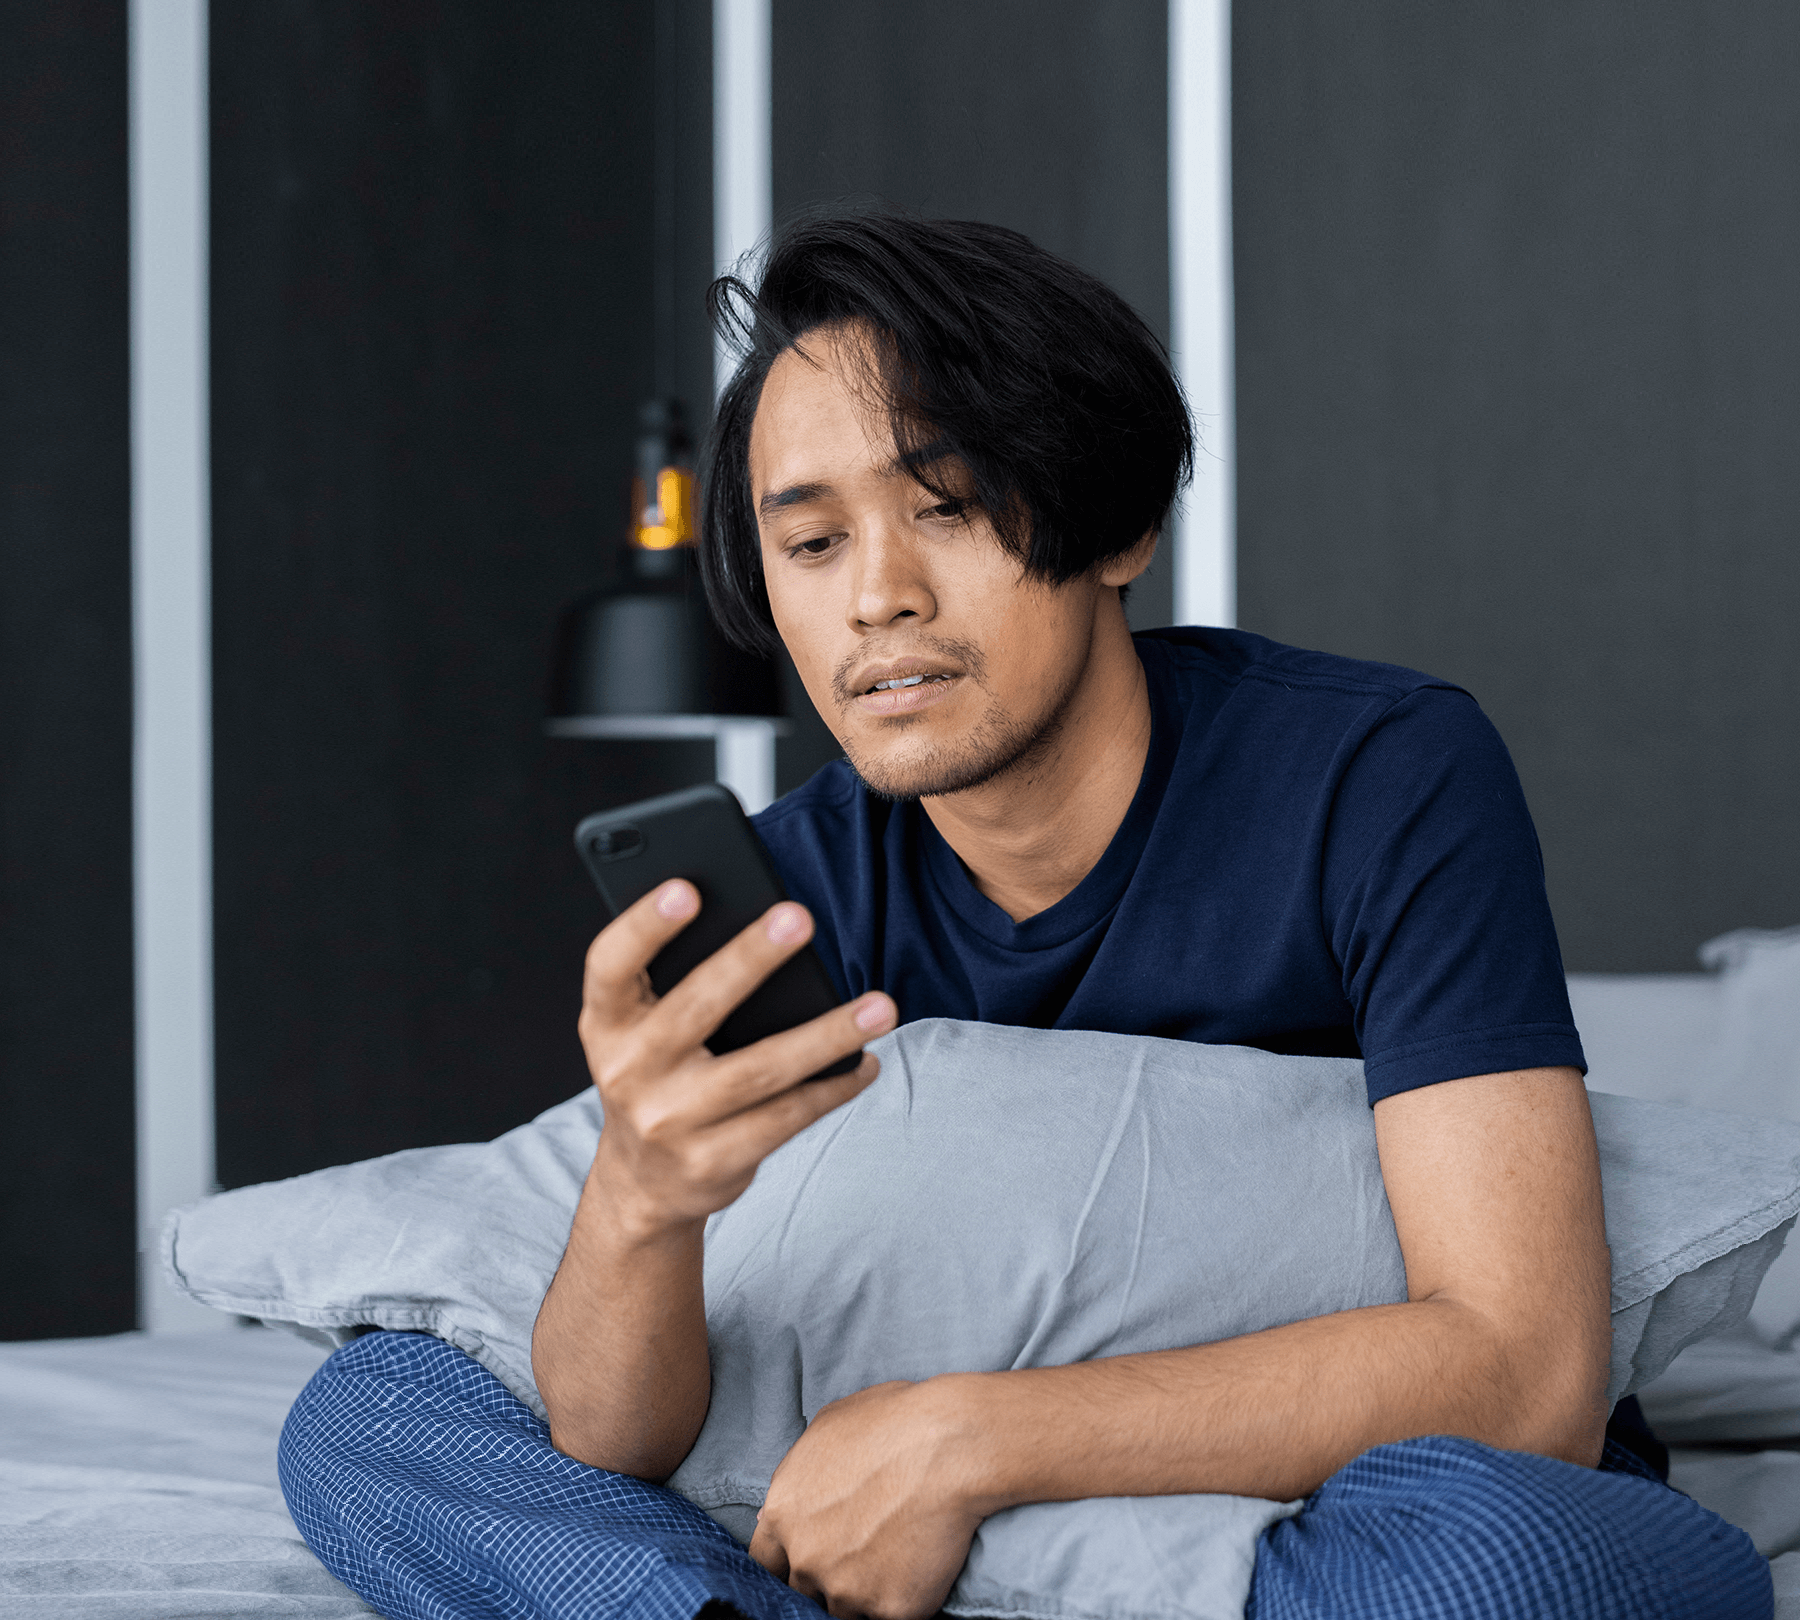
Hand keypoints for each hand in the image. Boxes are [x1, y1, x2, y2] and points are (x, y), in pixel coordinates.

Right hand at [579, 879, 895, 1236]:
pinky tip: (865, 1062)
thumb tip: (767, 926)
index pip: (611, 965)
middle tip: (800, 917)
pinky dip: (832, 1088)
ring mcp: (669, 1122)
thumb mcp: (639, 1030)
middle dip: (749, 960)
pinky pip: (785, 1119)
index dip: (644, 925)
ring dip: (826, 1035)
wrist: (641, 1184)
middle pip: (695, 1009)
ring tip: (880, 1007)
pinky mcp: (712, 1162)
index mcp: (605, 1023)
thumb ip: (674, 984)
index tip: (687, 888)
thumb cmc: (656, 1075)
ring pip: (759, 1070)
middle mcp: (627, 1072)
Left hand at [749, 1379, 987, 1619]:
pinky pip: (889, 1614)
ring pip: (845, 1607)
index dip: (784, 1561)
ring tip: (892, 1554)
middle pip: (803, 1588)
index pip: (765, 1562)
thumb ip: (793, 1477)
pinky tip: (918, 1562)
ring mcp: (848, 1589)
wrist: (950, 1446)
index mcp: (784, 1515)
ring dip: (862, 1590)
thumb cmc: (892, 1422)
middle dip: (824, 1574)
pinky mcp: (891, 1608)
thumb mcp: (826, 1429)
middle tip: (856, 1551)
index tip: (803, 1558)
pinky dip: (902, 1597)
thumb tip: (772, 1513)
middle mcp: (807, 1559)